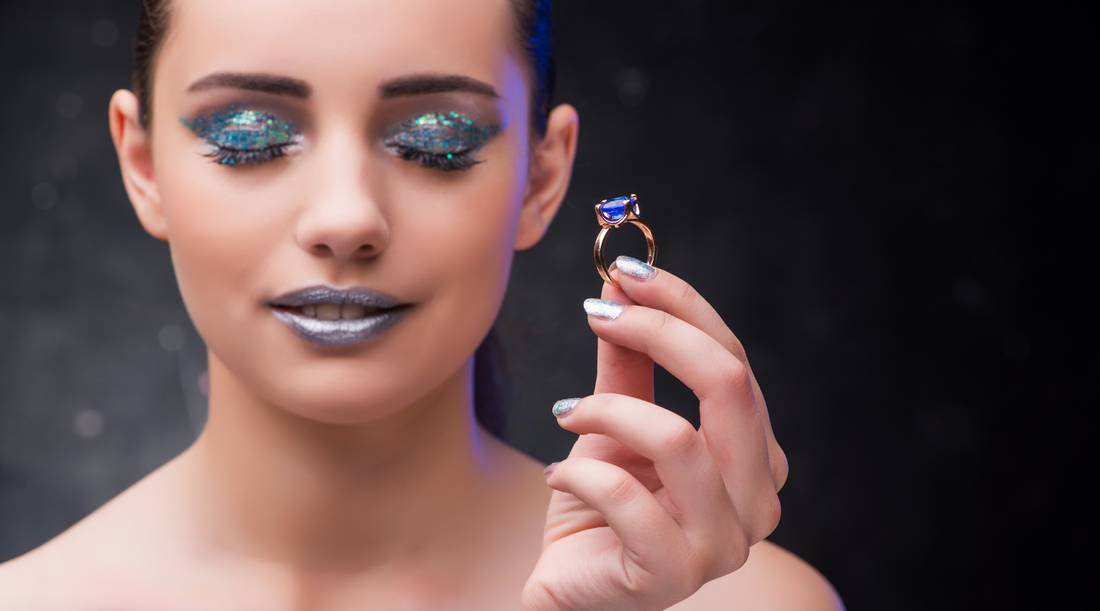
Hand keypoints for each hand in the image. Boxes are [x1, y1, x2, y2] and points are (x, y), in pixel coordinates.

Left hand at [522, 256, 787, 610]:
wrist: (569, 585)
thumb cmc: (600, 506)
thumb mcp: (615, 422)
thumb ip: (629, 361)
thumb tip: (620, 286)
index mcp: (758, 457)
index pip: (734, 361)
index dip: (681, 307)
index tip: (622, 274)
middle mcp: (758, 501)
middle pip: (729, 386)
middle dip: (659, 332)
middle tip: (598, 312)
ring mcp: (723, 546)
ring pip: (678, 439)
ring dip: (607, 410)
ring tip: (566, 413)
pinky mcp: (673, 576)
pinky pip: (627, 498)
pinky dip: (578, 474)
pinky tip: (557, 475)